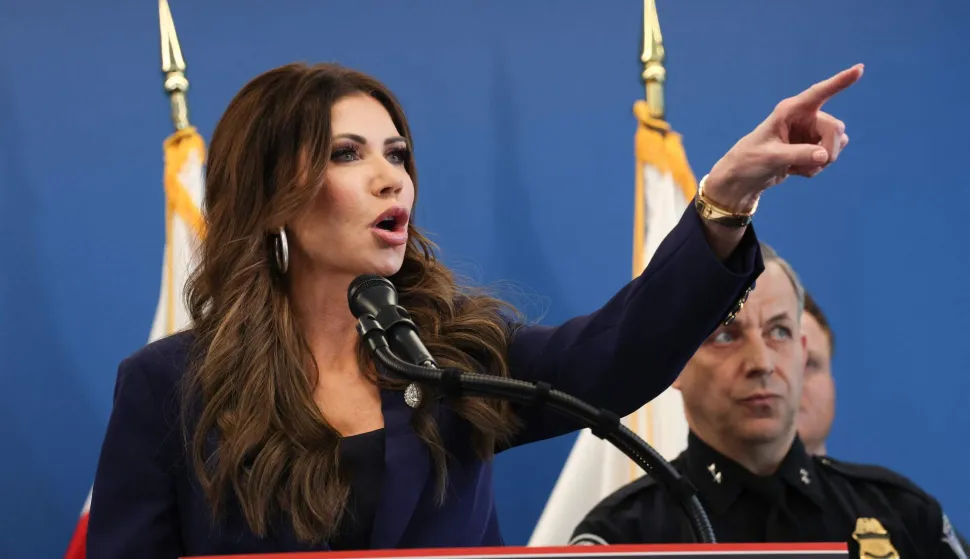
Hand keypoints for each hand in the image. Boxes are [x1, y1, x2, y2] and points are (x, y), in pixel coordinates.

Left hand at [704, 64, 863, 212]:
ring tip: (797, 167)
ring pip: (837, 144)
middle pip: (835, 128)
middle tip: (814, 163)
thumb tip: (824, 155)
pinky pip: (828, 157)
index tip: (859, 68)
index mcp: (790, 110)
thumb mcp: (772, 157)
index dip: (840, 81)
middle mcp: (803, 118)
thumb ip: (799, 155)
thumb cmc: (750, 161)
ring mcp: (809, 133)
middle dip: (830, 149)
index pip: (818, 93)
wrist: (743, 179)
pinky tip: (796, 171)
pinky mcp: (811, 148)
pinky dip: (816, 168)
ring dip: (823, 161)